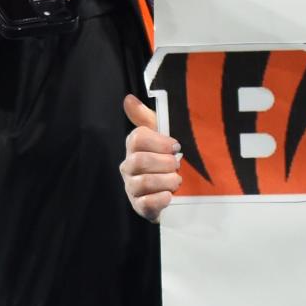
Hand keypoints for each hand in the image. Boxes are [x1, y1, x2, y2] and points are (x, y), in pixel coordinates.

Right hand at [120, 94, 181, 221]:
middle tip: (177, 165)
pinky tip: (170, 196)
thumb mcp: (161, 136)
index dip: (159, 141)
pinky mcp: (138, 206)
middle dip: (164, 163)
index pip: (137, 137)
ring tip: (177, 181)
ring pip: (143, 182)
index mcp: (134, 147)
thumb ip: (146, 117)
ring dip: (166, 181)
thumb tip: (128, 98)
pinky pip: (144, 203)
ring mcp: (131, 187)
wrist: (173, 190)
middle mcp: (128, 167)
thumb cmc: (166, 158)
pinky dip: (160, 199)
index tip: (176, 146)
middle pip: (139, 160)